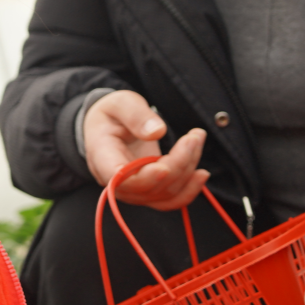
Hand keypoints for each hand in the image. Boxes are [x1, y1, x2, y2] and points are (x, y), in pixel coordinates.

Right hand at [83, 90, 208, 211]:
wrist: (108, 128)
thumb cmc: (112, 114)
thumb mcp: (121, 103)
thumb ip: (136, 115)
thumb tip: (157, 132)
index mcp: (102, 157)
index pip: (119, 178)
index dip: (144, 178)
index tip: (165, 166)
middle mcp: (115, 182)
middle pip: (150, 186)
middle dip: (178, 163)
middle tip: (194, 136)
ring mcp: (133, 191)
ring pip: (165, 193)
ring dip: (188, 169)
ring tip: (197, 140)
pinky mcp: (148, 192)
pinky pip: (169, 201)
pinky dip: (189, 190)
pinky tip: (202, 174)